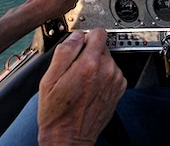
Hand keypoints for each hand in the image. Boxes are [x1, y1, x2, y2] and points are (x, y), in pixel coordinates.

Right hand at [38, 30, 125, 145]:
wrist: (68, 138)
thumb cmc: (57, 113)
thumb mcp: (49, 79)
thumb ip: (64, 51)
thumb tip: (76, 36)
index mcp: (90, 64)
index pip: (98, 33)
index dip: (85, 37)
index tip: (79, 45)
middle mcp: (107, 70)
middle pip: (102, 46)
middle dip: (88, 53)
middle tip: (74, 69)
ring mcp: (115, 80)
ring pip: (107, 60)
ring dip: (96, 65)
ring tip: (81, 82)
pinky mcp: (119, 89)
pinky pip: (112, 73)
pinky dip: (103, 76)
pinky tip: (90, 88)